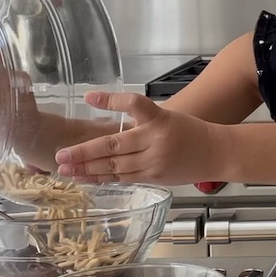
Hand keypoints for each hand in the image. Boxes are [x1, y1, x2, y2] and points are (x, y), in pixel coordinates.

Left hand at [54, 91, 220, 184]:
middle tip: (60, 155)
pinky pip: (123, 178)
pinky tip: (86, 177)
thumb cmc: (189, 131)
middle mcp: (155, 141)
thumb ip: (139, 120)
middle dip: (84, 152)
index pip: (133, 105)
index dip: (110, 100)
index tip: (89, 97)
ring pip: (114, 167)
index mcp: (159, 120)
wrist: (215, 153)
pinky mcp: (154, 178)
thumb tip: (104, 119)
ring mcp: (153, 162)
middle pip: (114, 146)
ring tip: (65, 170)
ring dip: (88, 169)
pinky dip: (103, 178)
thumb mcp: (166, 116)